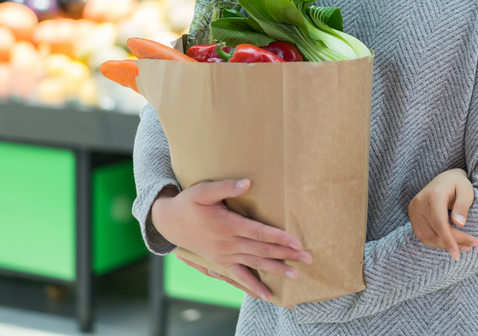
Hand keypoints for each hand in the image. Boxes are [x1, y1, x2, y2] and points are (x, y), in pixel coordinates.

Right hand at [151, 179, 312, 299]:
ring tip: (295, 276)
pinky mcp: (221, 263)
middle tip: (308, 259)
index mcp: (228, 225)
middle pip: (262, 250)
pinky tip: (267, 295)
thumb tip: (247, 182)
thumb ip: (225, 187)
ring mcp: (225, 256)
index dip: (279, 237)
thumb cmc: (188, 203)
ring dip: (276, 270)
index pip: (259, 232)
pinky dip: (253, 286)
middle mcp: (228, 243)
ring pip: (255, 264)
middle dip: (286, 255)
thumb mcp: (203, 191)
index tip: (297, 242)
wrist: (169, 223)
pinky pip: (239, 278)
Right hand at [408, 169, 477, 260]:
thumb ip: (463, 206)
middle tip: (472, 245)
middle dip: (453, 243)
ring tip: (464, 247)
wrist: (445, 179)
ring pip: (428, 237)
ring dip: (445, 245)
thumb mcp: (466, 191)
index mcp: (433, 195)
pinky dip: (436, 242)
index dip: (449, 240)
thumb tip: (459, 224)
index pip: (439, 223)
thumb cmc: (458, 184)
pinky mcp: (412, 216)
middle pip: (435, 232)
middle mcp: (419, 202)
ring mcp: (413, 209)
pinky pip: (423, 236)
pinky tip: (450, 243)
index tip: (457, 255)